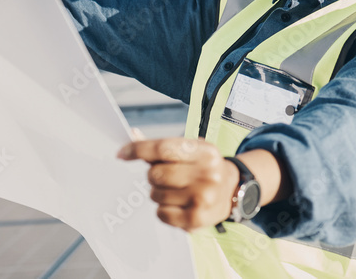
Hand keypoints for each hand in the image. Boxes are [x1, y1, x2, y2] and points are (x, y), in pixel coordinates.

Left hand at [117, 138, 239, 231]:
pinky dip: (163, 209)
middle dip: (153, 175)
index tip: (122, 153)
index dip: (137, 149)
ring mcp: (203, 198)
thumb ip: (161, 146)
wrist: (234, 191)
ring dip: (158, 192)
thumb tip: (132, 135)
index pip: (163, 149)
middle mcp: (208, 174)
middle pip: (155, 174)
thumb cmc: (203, 167)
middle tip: (164, 176)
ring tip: (176, 190)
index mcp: (205, 151)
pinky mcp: (197, 219)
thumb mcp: (191, 150)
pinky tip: (178, 204)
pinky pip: (161, 214)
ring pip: (155, 194)